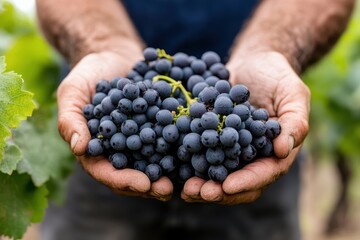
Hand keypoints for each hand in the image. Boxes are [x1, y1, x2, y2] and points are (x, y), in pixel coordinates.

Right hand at [57, 51, 172, 200]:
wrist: (114, 56)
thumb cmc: (88, 74)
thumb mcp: (73, 91)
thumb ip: (71, 118)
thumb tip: (78, 147)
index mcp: (96, 148)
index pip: (107, 172)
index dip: (124, 180)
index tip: (143, 184)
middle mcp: (119, 149)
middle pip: (133, 174)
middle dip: (150, 184)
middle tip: (167, 190)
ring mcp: (140, 139)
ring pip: (153, 163)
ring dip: (168, 173)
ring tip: (184, 180)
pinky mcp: (157, 127)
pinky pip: (168, 141)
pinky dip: (180, 149)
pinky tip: (194, 152)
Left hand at [181, 51, 309, 204]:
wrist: (253, 63)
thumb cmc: (277, 77)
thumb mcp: (293, 94)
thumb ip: (294, 122)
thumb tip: (283, 151)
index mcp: (274, 151)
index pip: (264, 173)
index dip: (247, 182)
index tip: (227, 186)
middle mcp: (251, 155)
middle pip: (237, 181)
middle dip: (218, 191)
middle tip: (198, 192)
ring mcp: (230, 148)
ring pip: (216, 173)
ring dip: (201, 184)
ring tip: (185, 189)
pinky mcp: (212, 137)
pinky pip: (201, 154)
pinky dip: (189, 163)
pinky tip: (174, 166)